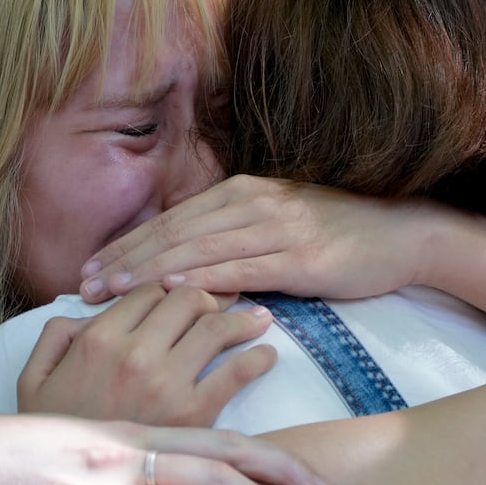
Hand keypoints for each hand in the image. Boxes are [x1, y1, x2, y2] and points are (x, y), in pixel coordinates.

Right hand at [17, 284, 276, 426]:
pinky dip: (256, 359)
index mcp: (96, 339)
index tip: (187, 300)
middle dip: (211, 298)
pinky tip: (265, 358)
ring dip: (243, 321)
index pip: (150, 291)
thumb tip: (88, 314)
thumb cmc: (40, 442)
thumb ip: (56, 337)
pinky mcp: (190, 417)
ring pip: (216, 328)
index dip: (171, 290)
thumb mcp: (32, 380)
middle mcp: (132, 353)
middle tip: (228, 307)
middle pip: (189, 300)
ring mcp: (163, 384)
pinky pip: (235, 373)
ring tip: (259, 323)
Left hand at [79, 175, 442, 303]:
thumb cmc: (339, 236)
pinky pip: (238, 268)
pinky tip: (168, 290)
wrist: (403, 234)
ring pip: (196, 250)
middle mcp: (252, 202)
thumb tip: (185, 263)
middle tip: (82, 285)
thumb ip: (232, 237)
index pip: (170, 221)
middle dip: (123, 260)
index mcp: (242, 192)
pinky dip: (199, 278)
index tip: (89, 269)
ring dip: (147, 273)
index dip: (126, 245)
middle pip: (172, 233)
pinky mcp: (299, 256)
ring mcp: (275, 227)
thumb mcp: (277, 225)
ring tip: (109, 292)